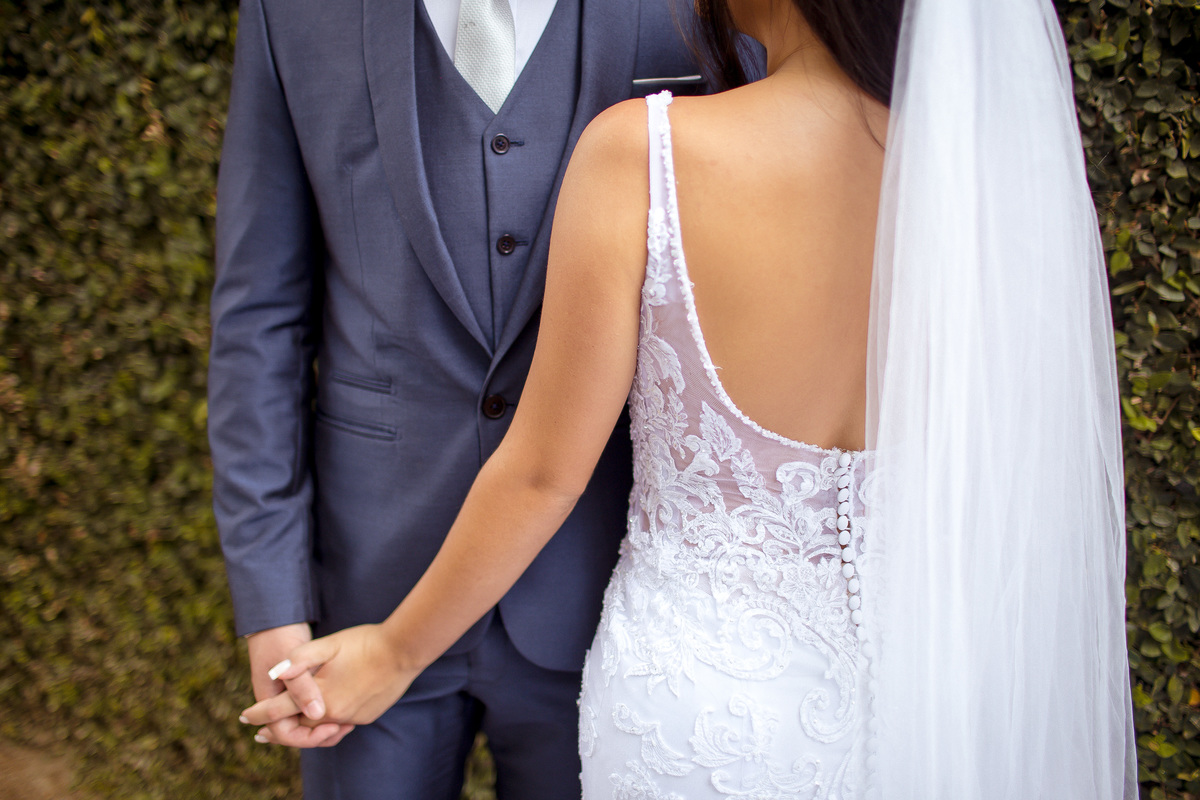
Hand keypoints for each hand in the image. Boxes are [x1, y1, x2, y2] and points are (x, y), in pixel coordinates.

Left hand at [240, 623, 421, 727]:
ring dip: (302, 730)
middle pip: (298, 728)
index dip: (259, 714)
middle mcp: (334, 713)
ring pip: (320, 730)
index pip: (279, 711)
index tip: (244, 716)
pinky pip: (340, 724)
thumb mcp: (329, 644)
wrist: (404, 651)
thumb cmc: (365, 642)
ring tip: (290, 728)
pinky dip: (327, 724)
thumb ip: (299, 659)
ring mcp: (352, 717)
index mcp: (320, 696)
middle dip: (278, 730)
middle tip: (262, 733)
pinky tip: (324, 717)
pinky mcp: (366, 716)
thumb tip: (273, 672)